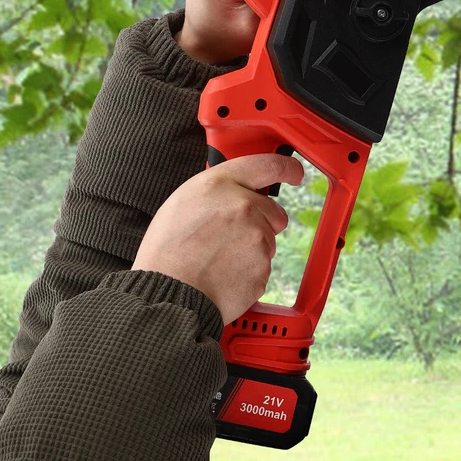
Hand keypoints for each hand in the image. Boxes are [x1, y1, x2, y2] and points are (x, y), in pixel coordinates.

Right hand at [131, 153, 304, 324]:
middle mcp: (244, 206)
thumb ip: (219, 189)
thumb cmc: (166, 250)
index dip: (287, 168)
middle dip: (262, 221)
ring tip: (218, 258)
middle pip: (274, 211)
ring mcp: (256, 238)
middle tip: (230, 237)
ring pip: (268, 240)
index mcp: (221, 184)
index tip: (295, 173)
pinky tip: (222, 274)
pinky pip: (262, 266)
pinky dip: (248, 271)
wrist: (165, 294)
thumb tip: (239, 189)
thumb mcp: (184, 200)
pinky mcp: (262, 267)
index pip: (269, 165)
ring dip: (252, 248)